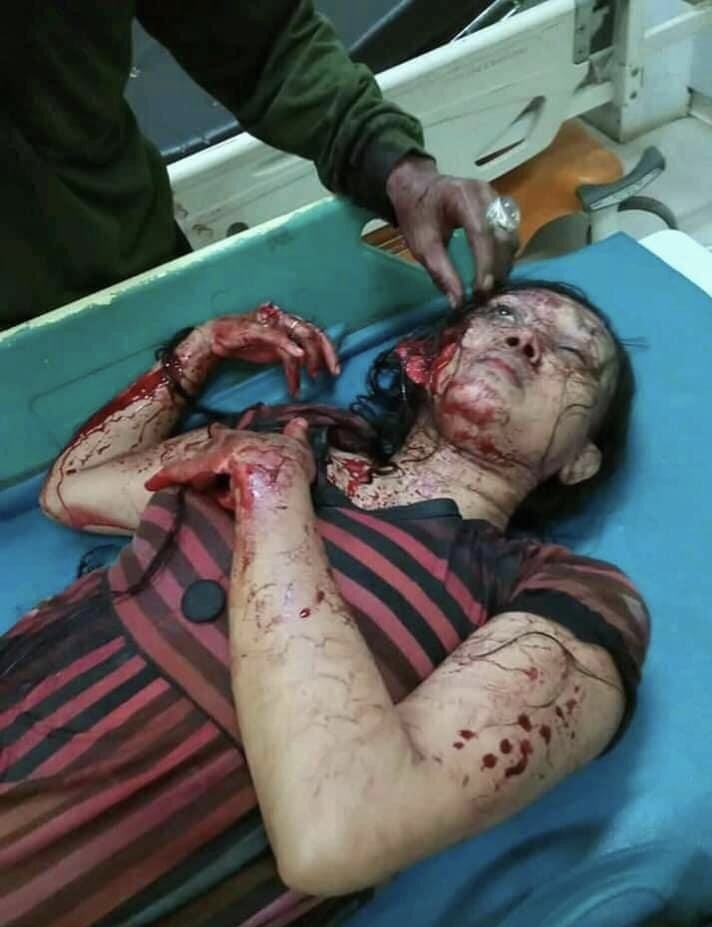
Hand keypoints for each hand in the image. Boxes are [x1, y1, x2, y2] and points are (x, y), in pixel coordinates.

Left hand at [145, 419, 314, 508]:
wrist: (275, 471)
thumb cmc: (286, 462)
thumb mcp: (296, 447)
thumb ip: (296, 435)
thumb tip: (301, 422)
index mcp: (246, 439)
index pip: (228, 436)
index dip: (221, 435)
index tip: (216, 431)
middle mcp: (226, 444)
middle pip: (208, 452)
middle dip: (195, 462)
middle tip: (177, 467)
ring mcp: (213, 456)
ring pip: (193, 466)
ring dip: (181, 474)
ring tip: (160, 481)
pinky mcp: (202, 468)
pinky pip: (181, 473)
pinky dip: (166, 477)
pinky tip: (151, 483)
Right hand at [202, 304, 339, 396]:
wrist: (217, 337)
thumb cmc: (247, 343)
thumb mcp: (276, 351)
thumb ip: (293, 355)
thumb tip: (312, 368)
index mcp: (291, 323)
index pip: (317, 334)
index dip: (330, 351)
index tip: (335, 371)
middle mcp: (285, 319)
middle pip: (314, 333)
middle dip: (325, 355)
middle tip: (330, 375)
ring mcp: (272, 322)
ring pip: (300, 337)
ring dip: (308, 359)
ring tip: (309, 379)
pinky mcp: (258, 329)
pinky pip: (278, 337)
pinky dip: (290, 347)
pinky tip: (298, 358)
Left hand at [386, 156, 517, 307]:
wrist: (417, 187)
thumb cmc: (417, 213)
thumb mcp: (421, 244)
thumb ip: (440, 272)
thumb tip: (457, 303)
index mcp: (462, 196)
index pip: (481, 232)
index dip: (485, 264)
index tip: (482, 291)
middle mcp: (486, 194)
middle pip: (502, 235)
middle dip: (497, 268)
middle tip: (486, 296)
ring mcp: (496, 199)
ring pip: (510, 236)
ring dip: (504, 264)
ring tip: (490, 287)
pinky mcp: (501, 208)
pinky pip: (510, 234)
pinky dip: (504, 256)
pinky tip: (494, 273)